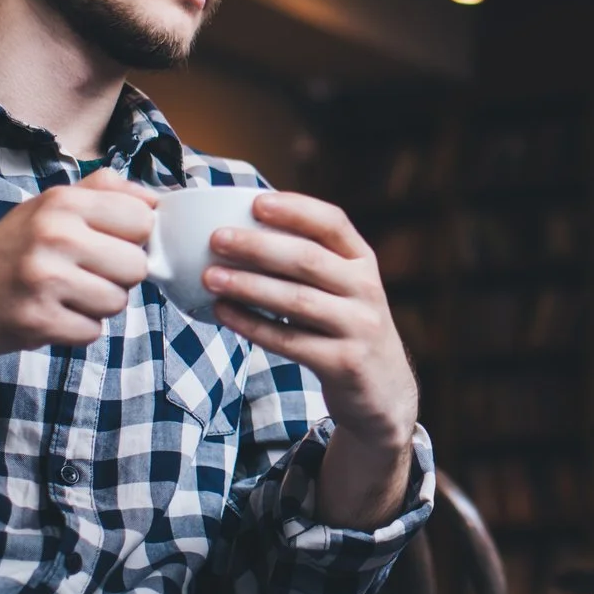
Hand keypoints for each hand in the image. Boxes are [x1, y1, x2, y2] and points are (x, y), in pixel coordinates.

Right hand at [0, 168, 153, 432]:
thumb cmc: (10, 250)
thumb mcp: (49, 205)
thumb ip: (105, 192)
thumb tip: (158, 199)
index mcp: (62, 202)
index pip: (142, 219)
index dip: (133, 238)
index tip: (111, 244)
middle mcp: (54, 236)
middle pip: (136, 266)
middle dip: (118, 277)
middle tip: (84, 274)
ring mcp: (44, 280)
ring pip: (118, 302)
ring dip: (98, 306)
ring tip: (65, 295)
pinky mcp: (37, 321)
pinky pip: (92, 332)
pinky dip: (76, 329)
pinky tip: (51, 315)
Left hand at [201, 192, 419, 527]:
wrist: (384, 391)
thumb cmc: (346, 328)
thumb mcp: (344, 288)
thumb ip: (310, 262)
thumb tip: (241, 229)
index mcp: (364, 262)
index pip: (333, 223)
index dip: (295, 209)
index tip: (256, 202)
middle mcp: (366, 289)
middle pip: (308, 259)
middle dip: (258, 246)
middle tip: (216, 239)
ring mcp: (359, 327)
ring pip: (296, 300)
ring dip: (248, 286)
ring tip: (209, 276)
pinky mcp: (344, 362)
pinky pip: (289, 340)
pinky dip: (252, 325)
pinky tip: (224, 313)